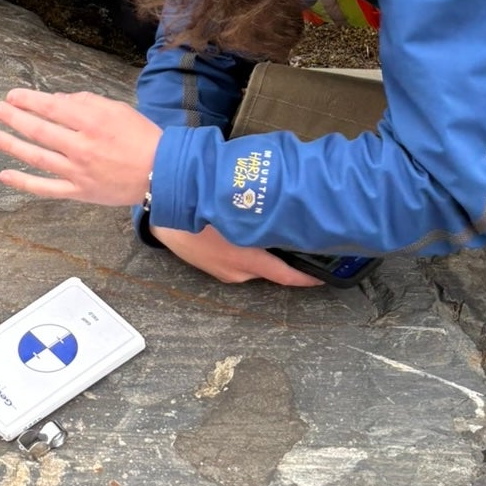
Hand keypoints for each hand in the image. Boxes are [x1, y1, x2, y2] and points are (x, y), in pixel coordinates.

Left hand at [0, 87, 159, 205]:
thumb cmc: (142, 137)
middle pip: (39, 129)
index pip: (52, 107)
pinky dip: (24, 183)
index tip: (13, 95)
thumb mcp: (117, 109)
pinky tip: (5, 175)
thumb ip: (86, 102)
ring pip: (37, 157)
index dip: (29, 100)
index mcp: (92, 121)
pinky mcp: (79, 191)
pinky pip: (46, 188)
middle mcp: (82, 145)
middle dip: (14, 117)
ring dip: (11, 145)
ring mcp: (78, 171)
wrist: (162, 173)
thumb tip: (57, 99)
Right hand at [151, 225, 321, 286]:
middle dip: (284, 257)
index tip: (324, 277)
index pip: (285, 275)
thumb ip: (262, 212)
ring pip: (252, 263)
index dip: (307, 278)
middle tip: (300, 239)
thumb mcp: (233, 208)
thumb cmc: (197, 208)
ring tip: (269, 228)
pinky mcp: (210, 265)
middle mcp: (236, 271)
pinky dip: (245, 248)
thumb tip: (287, 209)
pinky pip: (236, 259)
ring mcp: (222, 270)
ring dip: (262, 250)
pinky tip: (241, 229)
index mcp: (245, 260)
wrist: (161, 210)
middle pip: (269, 268)